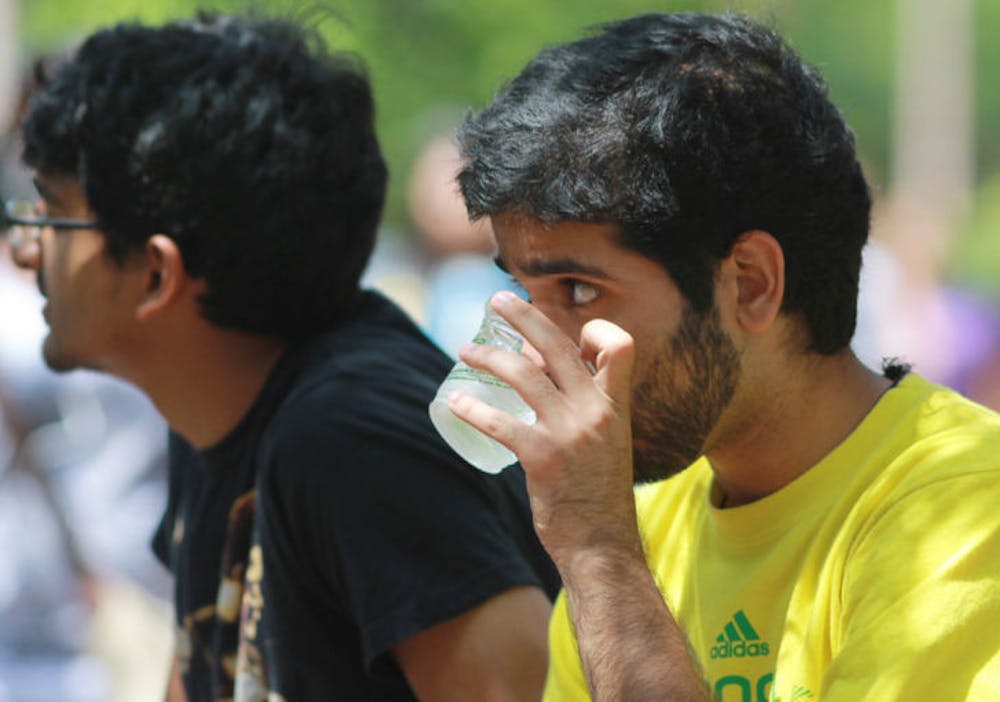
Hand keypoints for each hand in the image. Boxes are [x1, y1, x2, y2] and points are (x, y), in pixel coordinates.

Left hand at [449, 291, 641, 565]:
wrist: (602, 546)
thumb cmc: (597, 494)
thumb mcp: (605, 443)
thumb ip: (584, 411)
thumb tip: (539, 376)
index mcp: (616, 406)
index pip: (619, 346)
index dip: (593, 330)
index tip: (563, 331)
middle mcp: (596, 411)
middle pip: (558, 345)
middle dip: (524, 316)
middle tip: (497, 303)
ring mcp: (570, 433)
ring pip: (524, 374)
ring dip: (488, 357)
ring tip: (465, 352)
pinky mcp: (543, 457)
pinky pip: (500, 422)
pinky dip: (472, 409)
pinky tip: (455, 403)